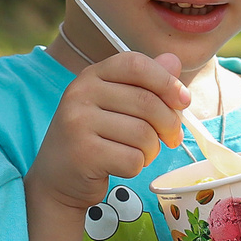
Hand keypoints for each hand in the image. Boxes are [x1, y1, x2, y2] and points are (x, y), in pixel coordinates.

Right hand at [30, 51, 193, 215]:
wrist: (57, 179)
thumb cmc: (94, 139)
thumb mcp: (115, 105)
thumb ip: (145, 83)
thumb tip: (174, 60)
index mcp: (91, 75)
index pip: (136, 64)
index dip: (166, 81)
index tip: (183, 101)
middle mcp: (80, 93)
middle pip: (147, 102)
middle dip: (169, 124)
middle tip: (170, 138)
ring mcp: (78, 123)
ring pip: (143, 134)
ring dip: (151, 150)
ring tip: (139, 154)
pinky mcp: (83, 154)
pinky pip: (132, 159)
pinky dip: (136, 167)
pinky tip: (120, 166)